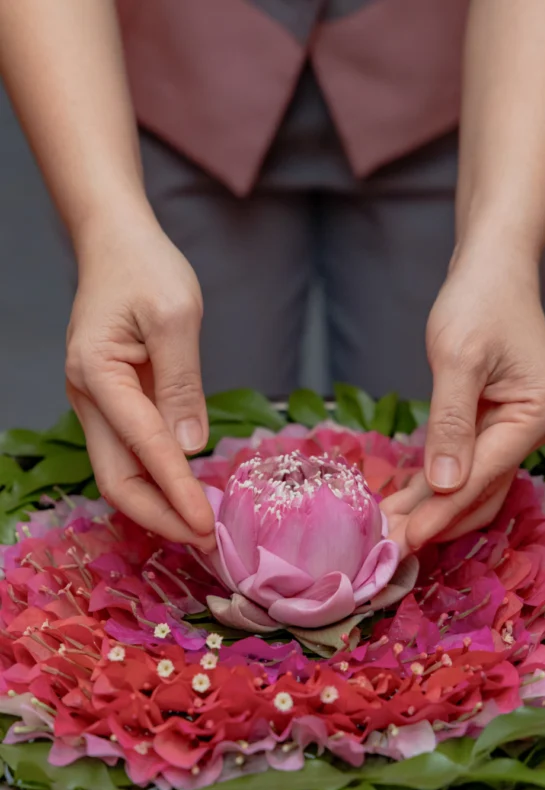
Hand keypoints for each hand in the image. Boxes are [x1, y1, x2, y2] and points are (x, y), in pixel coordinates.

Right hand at [65, 211, 215, 549]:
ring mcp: (95, 401)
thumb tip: (190, 449)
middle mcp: (87, 396)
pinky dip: (157, 476)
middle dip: (160, 515)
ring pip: (120, 470)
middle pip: (116, 477)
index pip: (144, 447)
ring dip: (159, 501)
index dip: (177, 491)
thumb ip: (182, 385)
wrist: (117, 244)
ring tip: (201, 523)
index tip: (207, 525)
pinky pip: (130, 450)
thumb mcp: (175, 317)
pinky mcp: (112, 401)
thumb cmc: (146, 269)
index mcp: (97, 374)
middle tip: (205, 539)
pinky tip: (187, 488)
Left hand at [382, 243, 544, 554]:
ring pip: (474, 482)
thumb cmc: (477, 302)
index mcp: (536, 414)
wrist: (490, 269)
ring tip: (391, 530)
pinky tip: (406, 499)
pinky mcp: (495, 422)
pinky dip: (438, 483)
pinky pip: (467, 463)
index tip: (405, 539)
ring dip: (434, 507)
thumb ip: (451, 422)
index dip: (442, 509)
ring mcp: (516, 427)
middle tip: (391, 547)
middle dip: (437, 519)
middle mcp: (534, 427)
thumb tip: (444, 486)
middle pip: (483, 489)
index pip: (484, 474)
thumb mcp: (459, 358)